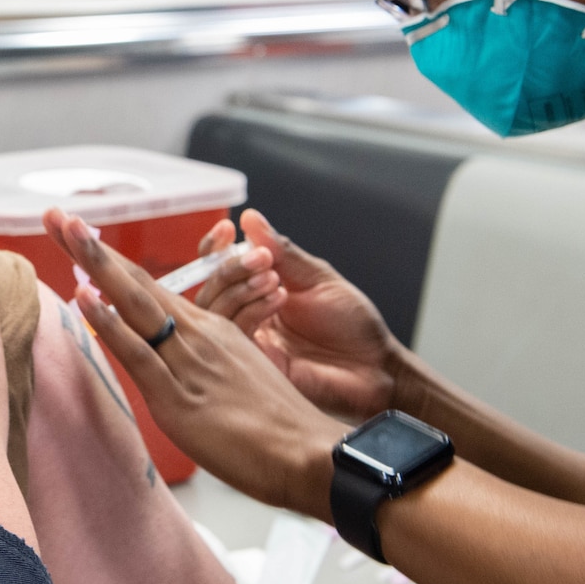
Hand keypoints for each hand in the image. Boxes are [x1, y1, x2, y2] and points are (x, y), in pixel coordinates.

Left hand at [43, 208, 345, 517]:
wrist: (309, 453)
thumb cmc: (277, 426)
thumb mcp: (237, 378)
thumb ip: (202, 366)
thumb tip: (170, 368)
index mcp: (209, 329)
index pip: (150, 287)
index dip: (112, 262)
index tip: (81, 236)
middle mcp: (196, 334)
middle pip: (136, 282)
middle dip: (92, 248)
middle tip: (59, 215)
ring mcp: (187, 361)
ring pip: (134, 304)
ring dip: (97, 264)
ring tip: (66, 229)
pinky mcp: (179, 397)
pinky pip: (140, 354)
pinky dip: (111, 324)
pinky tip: (84, 299)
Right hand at [196, 208, 403, 421]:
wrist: (375, 365)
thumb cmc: (351, 322)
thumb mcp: (316, 276)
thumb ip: (281, 251)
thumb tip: (250, 218)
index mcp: (257, 291)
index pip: (218, 268)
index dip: (214, 249)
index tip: (226, 230)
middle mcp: (247, 314)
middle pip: (209, 288)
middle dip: (230, 267)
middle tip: (262, 259)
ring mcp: (248, 340)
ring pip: (214, 310)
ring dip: (240, 287)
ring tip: (275, 279)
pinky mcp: (254, 363)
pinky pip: (234, 333)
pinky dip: (251, 309)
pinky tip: (278, 299)